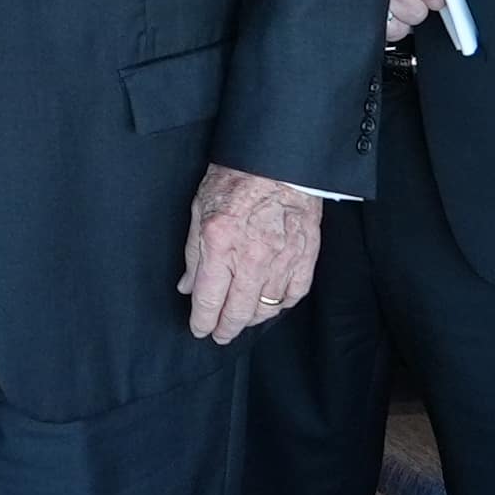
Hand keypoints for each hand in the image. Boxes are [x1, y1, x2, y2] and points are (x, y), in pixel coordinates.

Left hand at [178, 164, 320, 343]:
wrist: (279, 160)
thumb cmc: (236, 178)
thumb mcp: (199, 210)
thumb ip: (193, 253)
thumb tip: (187, 285)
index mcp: (220, 244)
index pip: (208, 300)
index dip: (202, 321)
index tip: (199, 329)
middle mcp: (252, 257)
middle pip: (238, 312)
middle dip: (225, 329)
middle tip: (219, 335)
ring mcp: (282, 259)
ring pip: (267, 307)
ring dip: (251, 318)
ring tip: (242, 319)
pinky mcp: (306, 255)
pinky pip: (294, 293)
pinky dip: (282, 304)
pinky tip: (271, 304)